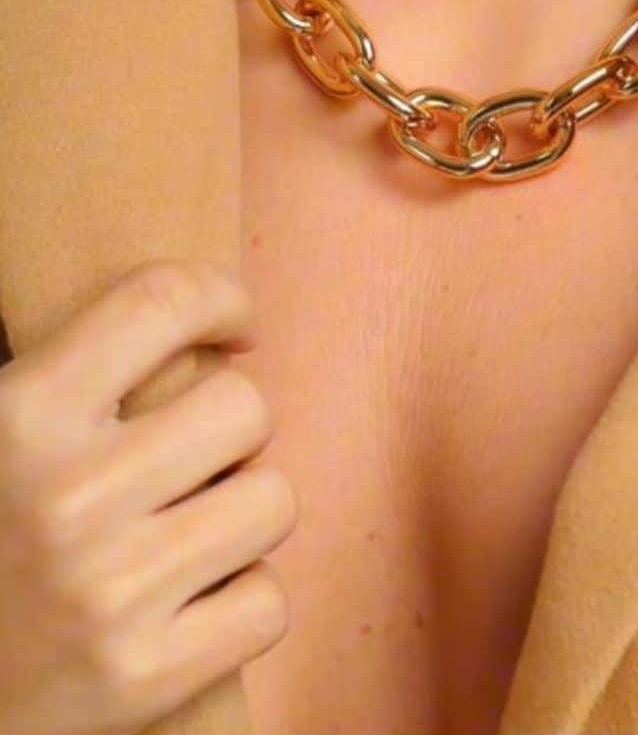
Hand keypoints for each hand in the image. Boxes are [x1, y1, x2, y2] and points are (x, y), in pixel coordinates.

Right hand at [0, 258, 298, 734]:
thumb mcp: (4, 428)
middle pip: (245, 407)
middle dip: (232, 429)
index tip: (234, 324)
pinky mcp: (143, 677)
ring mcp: (110, 594)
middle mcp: (69, 498)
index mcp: (25, 414)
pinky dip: (242, 602)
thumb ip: (78, 368)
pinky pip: (268, 603)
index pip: (161, 302)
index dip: (219, 298)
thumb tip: (200, 312)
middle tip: (194, 458)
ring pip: (272, 501)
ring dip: (243, 513)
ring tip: (190, 529)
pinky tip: (192, 601)